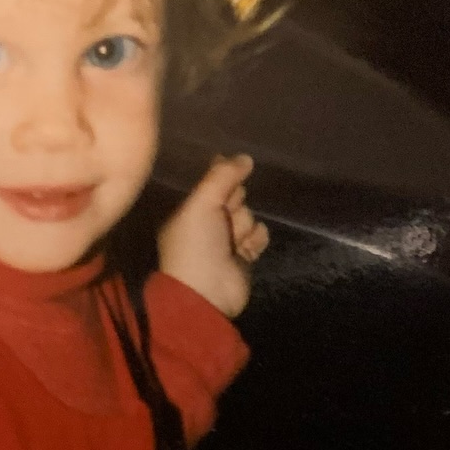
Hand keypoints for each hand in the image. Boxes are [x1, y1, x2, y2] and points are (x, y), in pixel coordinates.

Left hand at [157, 154, 268, 318]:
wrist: (208, 293)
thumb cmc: (196, 245)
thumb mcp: (202, 204)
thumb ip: (222, 177)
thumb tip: (245, 157)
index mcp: (190, 210)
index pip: (212, 184)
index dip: (225, 178)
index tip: (237, 169)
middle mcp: (208, 223)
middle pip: (235, 198)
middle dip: (234, 204)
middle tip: (225, 217)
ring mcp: (226, 240)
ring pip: (248, 215)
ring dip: (243, 225)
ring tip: (232, 242)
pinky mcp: (244, 255)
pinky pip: (259, 234)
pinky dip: (255, 239)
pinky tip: (245, 248)